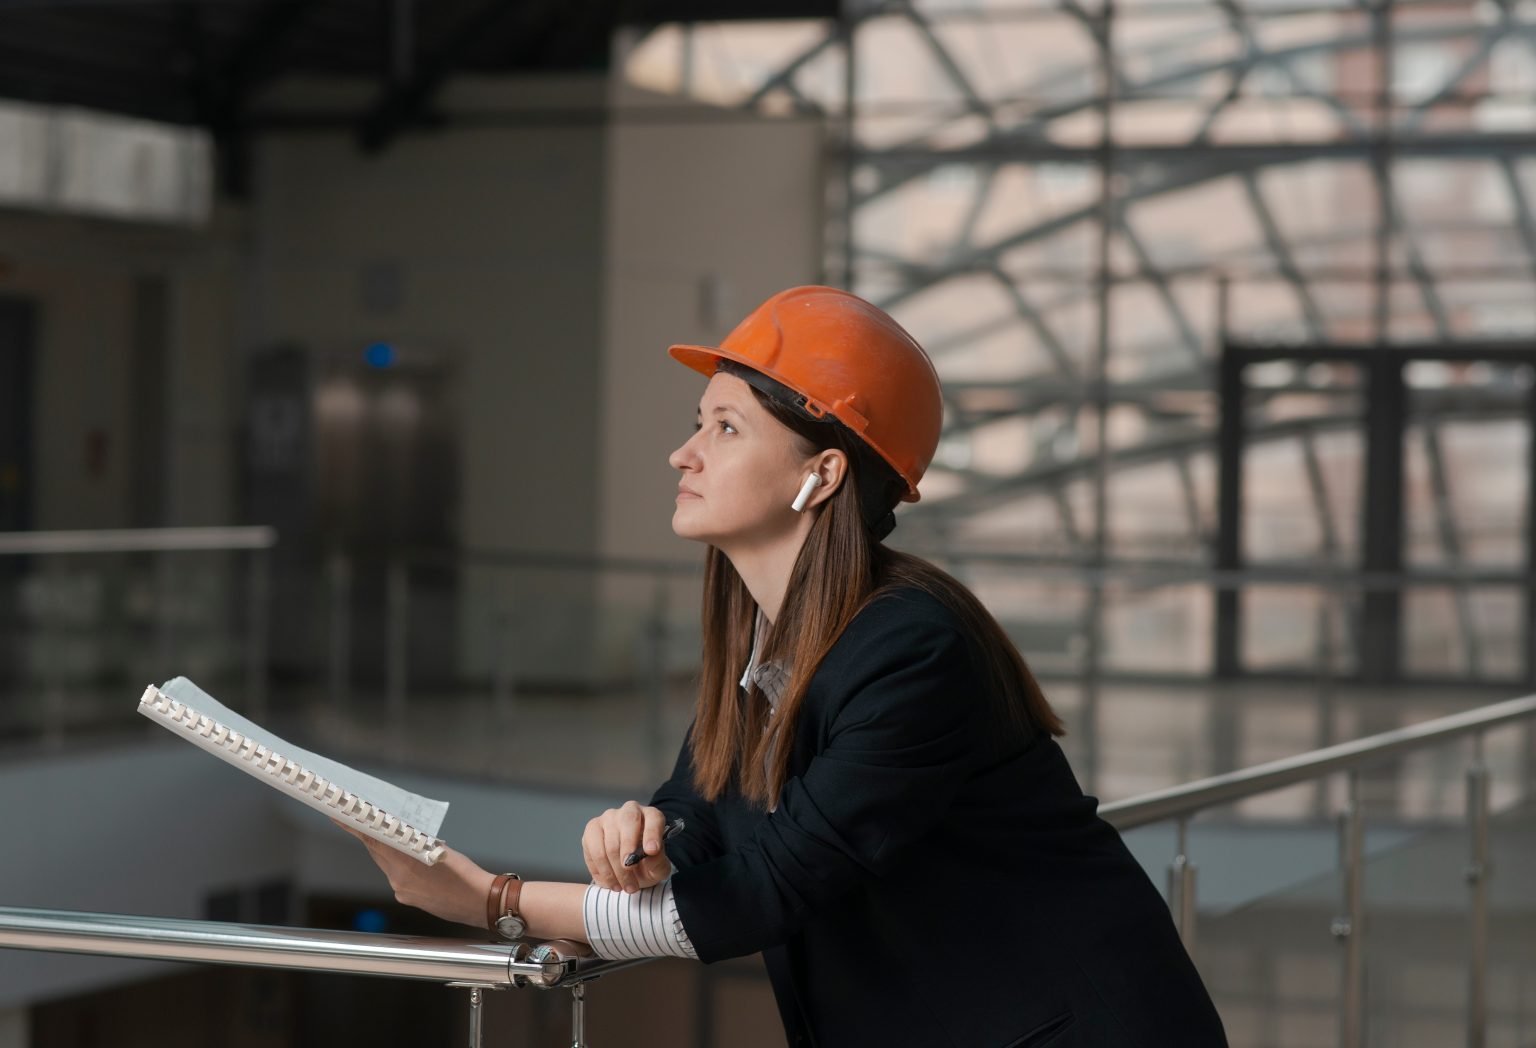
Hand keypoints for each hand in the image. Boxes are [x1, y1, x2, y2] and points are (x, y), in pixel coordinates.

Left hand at [335, 821, 492, 929]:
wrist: (479, 903)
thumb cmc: (465, 874)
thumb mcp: (442, 850)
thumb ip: (417, 842)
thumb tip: (403, 833)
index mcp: (405, 864)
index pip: (373, 841)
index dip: (354, 827)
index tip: (339, 816)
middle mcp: (398, 879)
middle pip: (378, 852)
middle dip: (372, 836)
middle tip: (363, 820)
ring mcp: (401, 891)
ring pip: (388, 864)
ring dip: (389, 851)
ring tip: (399, 839)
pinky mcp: (407, 899)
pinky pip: (397, 877)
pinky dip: (401, 865)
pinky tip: (416, 861)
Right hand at [582, 801, 671, 892]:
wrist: (629, 870)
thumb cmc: (646, 864)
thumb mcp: (658, 868)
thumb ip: (658, 862)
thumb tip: (649, 854)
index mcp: (651, 816)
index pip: (653, 818)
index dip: (652, 833)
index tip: (652, 851)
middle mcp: (630, 811)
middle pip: (627, 822)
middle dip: (628, 849)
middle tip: (630, 869)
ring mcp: (608, 818)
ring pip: (609, 842)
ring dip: (615, 869)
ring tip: (624, 886)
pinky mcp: (592, 829)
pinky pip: (593, 851)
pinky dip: (602, 871)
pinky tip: (611, 882)